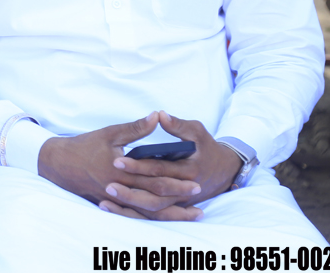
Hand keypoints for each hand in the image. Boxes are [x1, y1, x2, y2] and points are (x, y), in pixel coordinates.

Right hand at [37, 113, 202, 220]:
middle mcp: (120, 189)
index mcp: (121, 171)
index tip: (195, 180)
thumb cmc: (84, 146)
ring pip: (148, 212)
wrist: (59, 164)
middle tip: (199, 195)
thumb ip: (135, 128)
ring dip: (171, 213)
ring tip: (192, 213)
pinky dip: (154, 216)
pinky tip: (167, 216)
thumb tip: (156, 116)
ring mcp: (116, 201)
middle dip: (179, 198)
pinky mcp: (113, 205)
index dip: (176, 181)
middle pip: (155, 198)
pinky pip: (137, 215)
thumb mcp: (110, 133)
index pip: (154, 179)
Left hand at [111, 111, 242, 209]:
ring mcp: (179, 201)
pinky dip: (134, 213)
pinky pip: (152, 214)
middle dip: (129, 191)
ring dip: (129, 206)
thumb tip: (159, 114)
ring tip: (105, 200)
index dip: (138, 166)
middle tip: (107, 184)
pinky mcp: (174, 206)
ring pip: (152, 209)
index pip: (159, 169)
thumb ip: (178, 125)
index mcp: (189, 170)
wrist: (225, 171)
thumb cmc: (208, 148)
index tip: (117, 161)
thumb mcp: (197, 131)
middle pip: (153, 194)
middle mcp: (183, 190)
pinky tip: (113, 207)